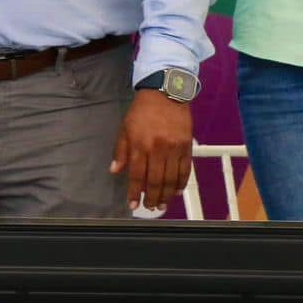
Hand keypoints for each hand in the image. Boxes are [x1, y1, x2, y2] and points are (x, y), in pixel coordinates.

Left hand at [110, 89, 192, 209]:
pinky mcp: (187, 146)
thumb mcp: (125, 128)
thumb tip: (115, 171)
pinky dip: (181, 183)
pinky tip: (177, 191)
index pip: (135, 174)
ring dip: (167, 194)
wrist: (165, 94)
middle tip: (150, 208)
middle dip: (152, 197)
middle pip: (155, 180)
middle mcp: (157, 149)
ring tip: (162, 204)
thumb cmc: (141, 112)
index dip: (134, 191)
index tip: (133, 204)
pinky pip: (185, 169)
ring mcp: (174, 148)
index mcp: (139, 145)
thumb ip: (120, 151)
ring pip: (171, 178)